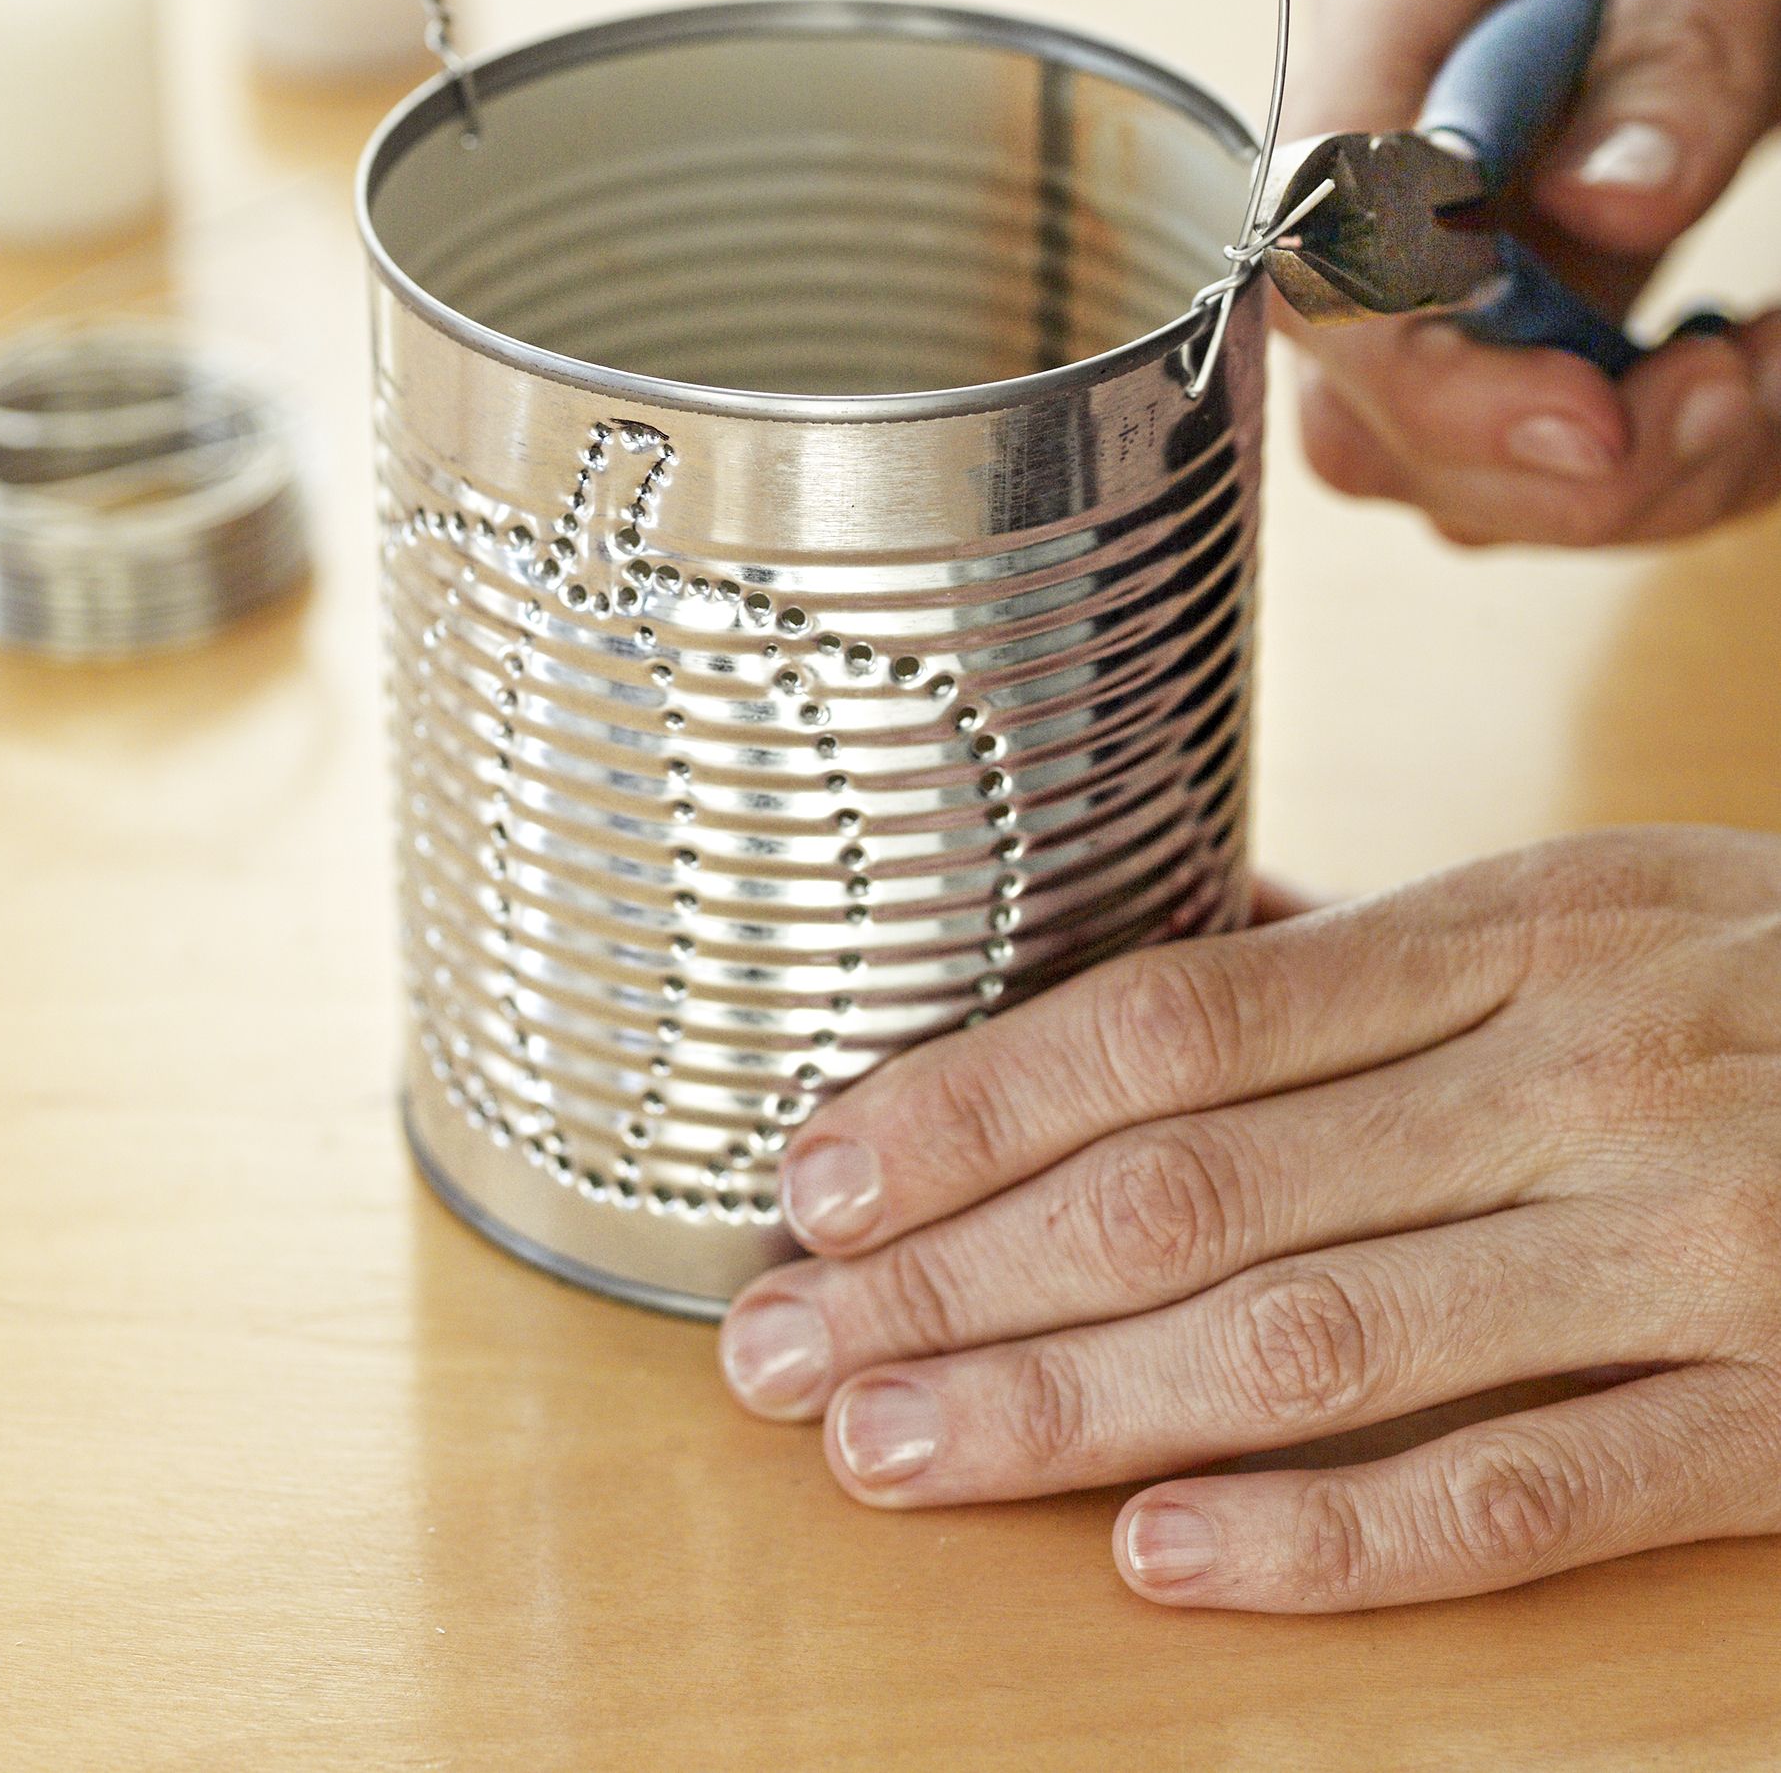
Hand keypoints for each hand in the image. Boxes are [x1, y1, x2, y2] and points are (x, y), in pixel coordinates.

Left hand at [718, 829, 1780, 1611]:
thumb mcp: (1609, 909)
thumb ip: (1380, 958)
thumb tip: (1145, 970)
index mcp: (1529, 921)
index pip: (1181, 1017)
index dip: (975, 1098)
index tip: (815, 1171)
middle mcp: (1590, 1066)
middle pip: (1199, 1180)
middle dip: (957, 1271)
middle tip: (778, 1343)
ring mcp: (1693, 1239)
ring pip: (1314, 1333)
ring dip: (1070, 1403)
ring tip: (886, 1449)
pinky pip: (1523, 1491)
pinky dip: (1331, 1534)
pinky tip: (1161, 1560)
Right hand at [1289, 0, 1780, 544]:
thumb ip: (1678, 29)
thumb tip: (1606, 216)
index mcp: (1388, 12)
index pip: (1313, 252)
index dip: (1424, 370)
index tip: (1600, 413)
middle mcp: (1392, 152)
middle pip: (1359, 406)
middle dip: (1526, 463)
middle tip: (1724, 403)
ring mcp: (1465, 233)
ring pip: (1442, 461)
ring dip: (1604, 485)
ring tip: (1760, 383)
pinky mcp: (1545, 282)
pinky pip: (1551, 442)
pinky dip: (1667, 460)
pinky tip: (1760, 370)